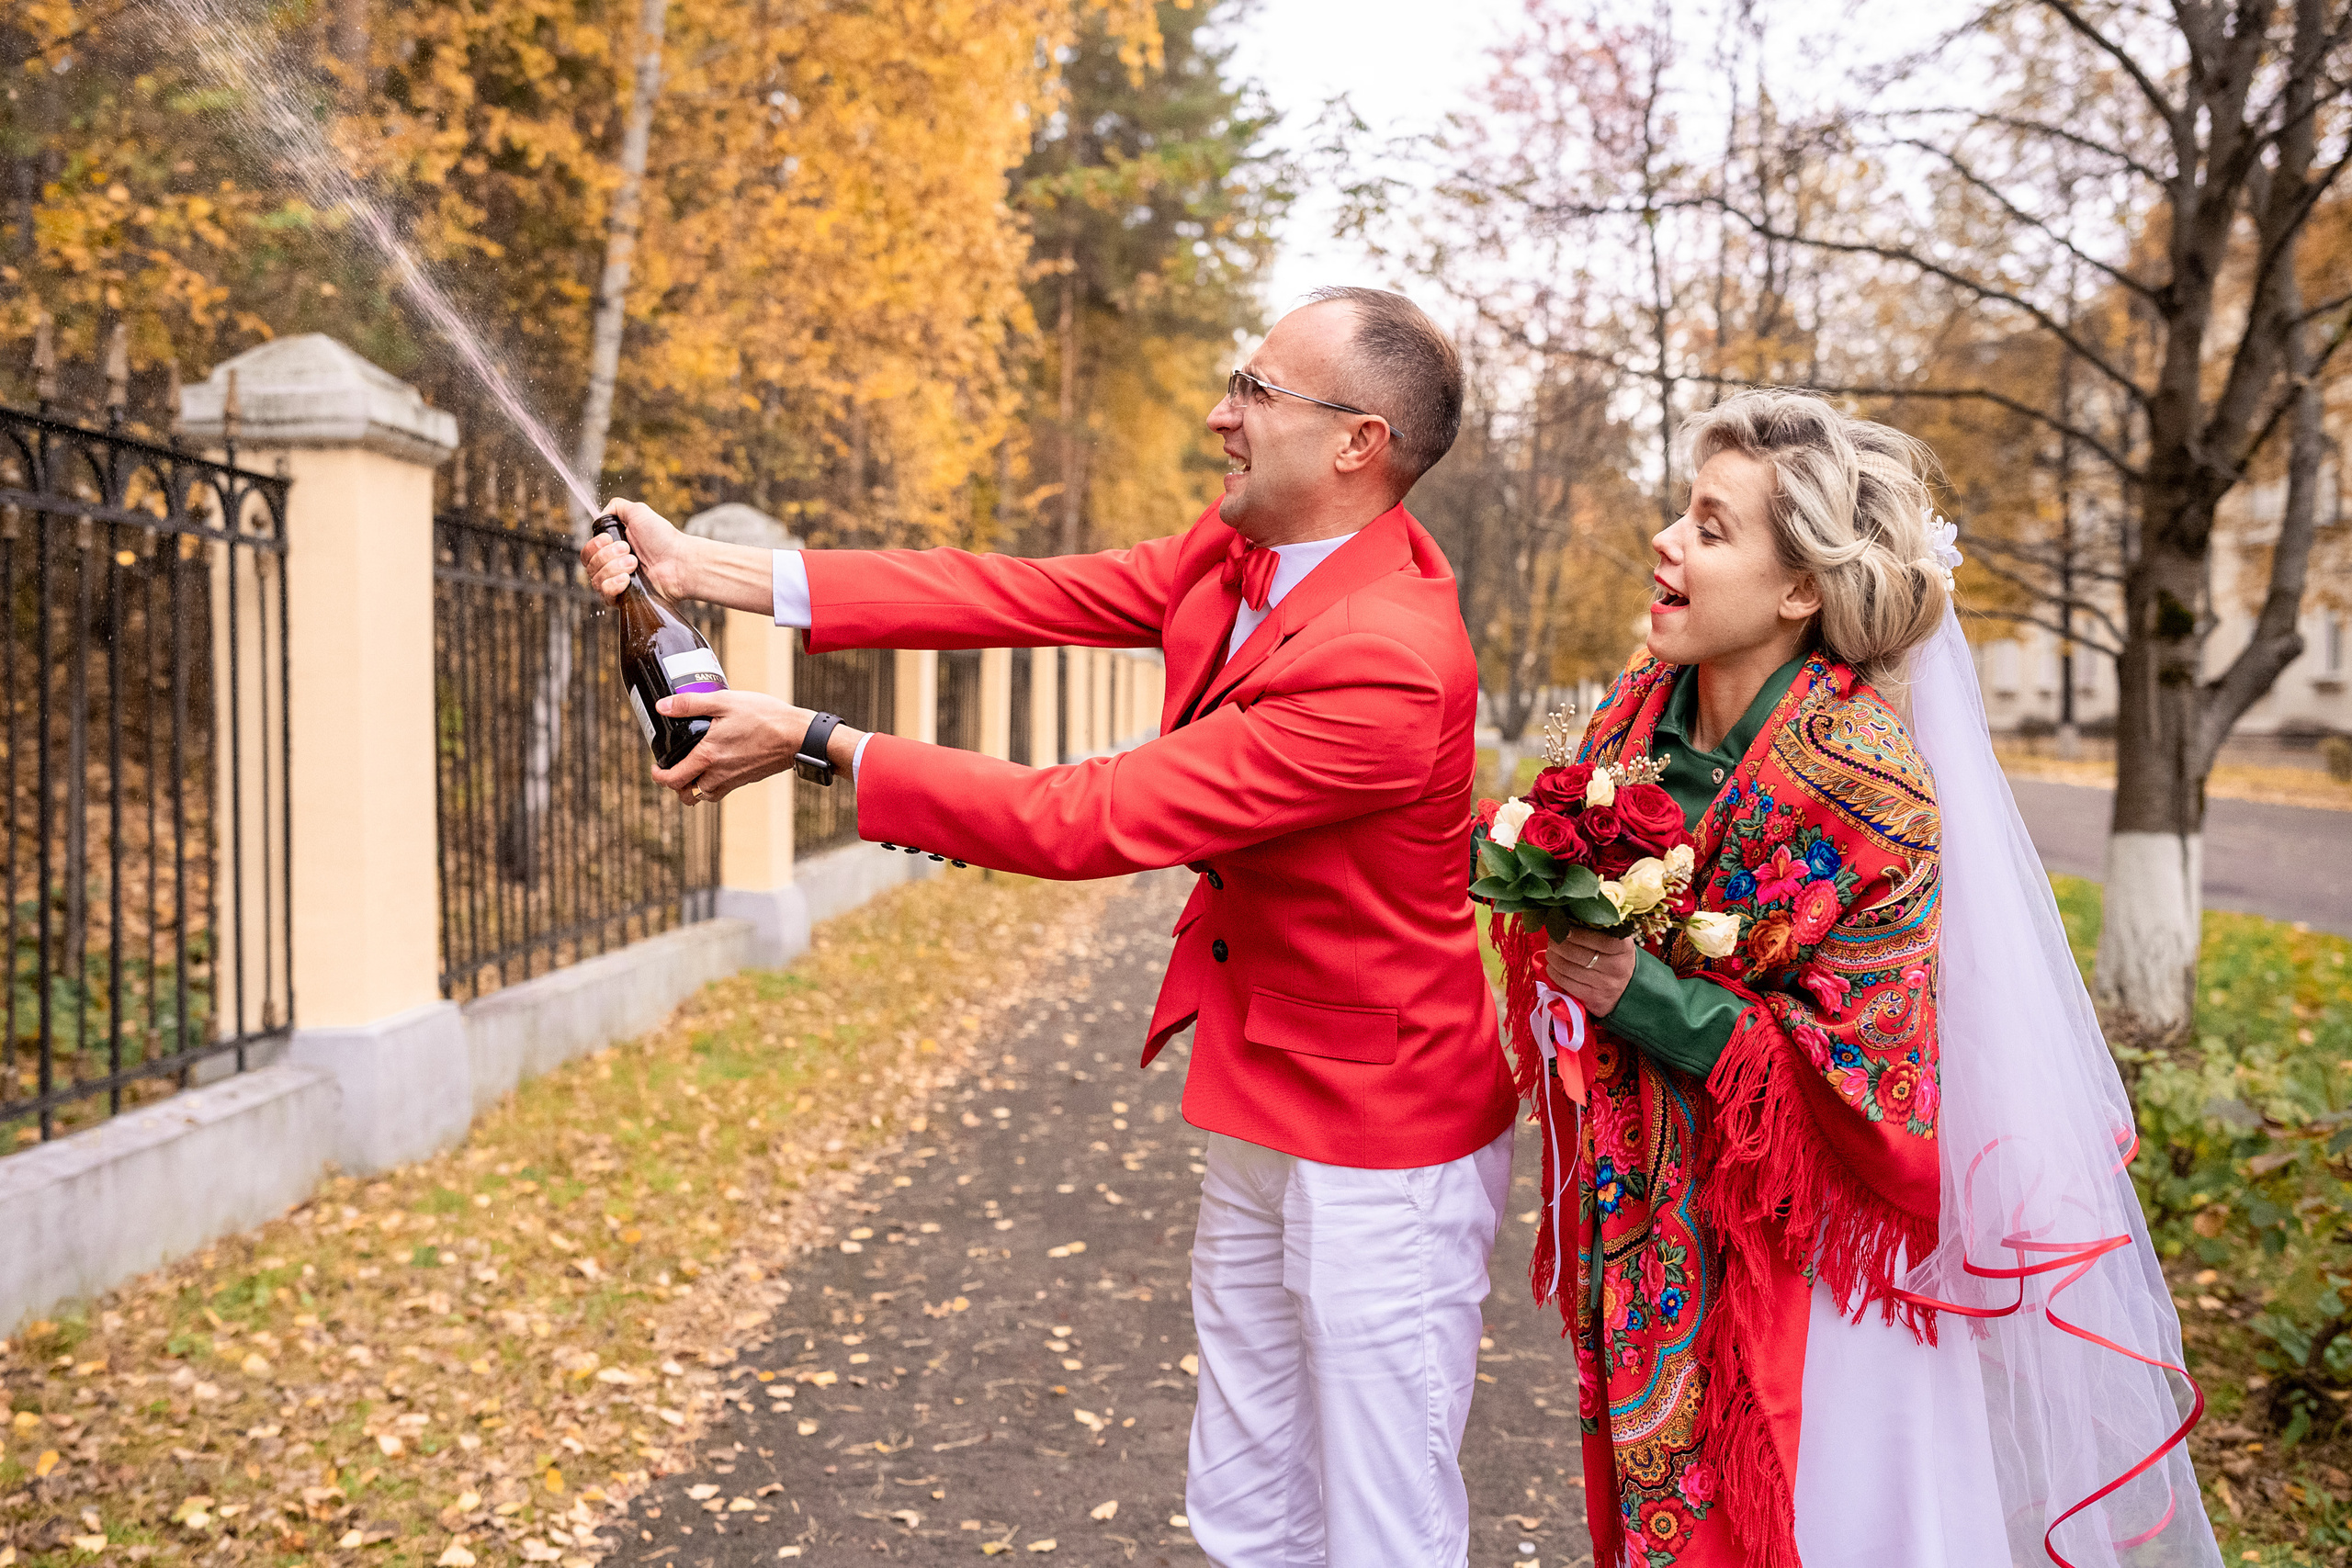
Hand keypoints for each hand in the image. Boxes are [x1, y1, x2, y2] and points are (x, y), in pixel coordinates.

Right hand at [582, 498, 699, 601]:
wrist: (680, 562)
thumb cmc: (664, 538)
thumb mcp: (638, 512)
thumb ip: (616, 507)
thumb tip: (601, 514)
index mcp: (612, 549)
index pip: (587, 552)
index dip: (594, 545)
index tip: (610, 539)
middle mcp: (612, 566)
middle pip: (588, 565)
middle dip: (607, 555)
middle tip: (630, 552)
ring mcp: (618, 584)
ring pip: (595, 580)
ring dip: (614, 568)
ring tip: (635, 564)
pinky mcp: (624, 600)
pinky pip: (605, 596)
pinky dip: (613, 585)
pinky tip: (627, 579)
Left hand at [649, 690, 866, 804]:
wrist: (797, 736)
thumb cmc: (764, 717)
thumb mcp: (725, 702)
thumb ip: (691, 704)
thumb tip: (662, 706)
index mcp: (708, 755)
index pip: (673, 779)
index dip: (658, 776)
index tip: (656, 767)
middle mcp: (718, 773)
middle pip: (686, 794)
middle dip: (675, 786)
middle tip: (672, 770)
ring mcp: (733, 780)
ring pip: (704, 795)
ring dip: (694, 788)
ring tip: (693, 770)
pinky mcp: (746, 780)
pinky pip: (721, 791)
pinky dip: (713, 786)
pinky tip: (717, 767)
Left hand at [1546, 928, 1636, 1015]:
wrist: (1627, 990)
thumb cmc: (1615, 959)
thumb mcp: (1616, 942)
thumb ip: (1598, 930)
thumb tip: (1567, 919)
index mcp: (1624, 948)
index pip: (1599, 939)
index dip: (1577, 933)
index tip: (1564, 927)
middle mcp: (1616, 967)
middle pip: (1577, 953)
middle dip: (1558, 943)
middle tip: (1552, 938)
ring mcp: (1605, 985)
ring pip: (1568, 968)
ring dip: (1553, 957)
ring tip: (1551, 950)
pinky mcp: (1593, 999)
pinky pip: (1566, 983)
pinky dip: (1554, 972)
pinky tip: (1553, 966)